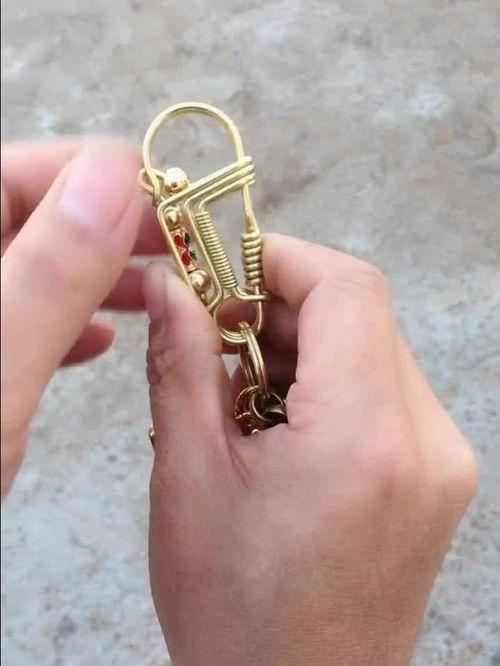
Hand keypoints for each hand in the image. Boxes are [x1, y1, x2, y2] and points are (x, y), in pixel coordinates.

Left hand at [1, 139, 162, 495]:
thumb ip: (48, 276)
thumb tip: (118, 176)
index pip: (18, 172)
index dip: (102, 178)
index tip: (175, 211)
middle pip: (28, 214)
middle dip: (110, 227)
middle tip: (180, 251)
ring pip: (31, 268)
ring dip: (96, 275)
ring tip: (157, 294)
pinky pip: (19, 315)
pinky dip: (64, 320)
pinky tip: (101, 340)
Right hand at [144, 235, 477, 664]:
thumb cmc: (238, 614)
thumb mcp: (190, 478)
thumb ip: (182, 363)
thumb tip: (171, 288)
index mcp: (365, 438)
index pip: (348, 288)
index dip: (281, 260)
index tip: (223, 270)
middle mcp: (425, 441)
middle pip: (361, 313)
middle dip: (281, 305)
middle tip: (215, 329)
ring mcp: (441, 459)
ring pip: (371, 346)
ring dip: (302, 345)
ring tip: (239, 386)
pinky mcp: (435, 474)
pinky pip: (382, 388)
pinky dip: (327, 380)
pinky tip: (278, 417)